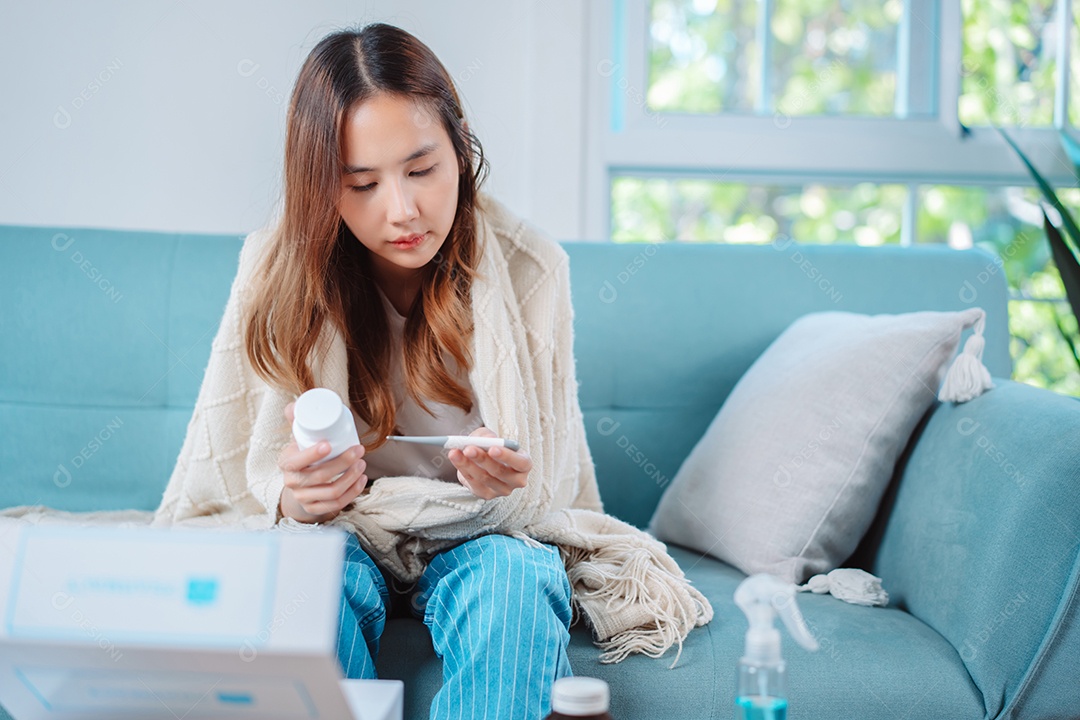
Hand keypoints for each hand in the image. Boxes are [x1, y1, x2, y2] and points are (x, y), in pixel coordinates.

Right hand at [277, 401, 367, 523]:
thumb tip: (295, 404)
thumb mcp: (298, 439)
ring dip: (350, 477)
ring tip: (362, 463)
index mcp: (286, 463)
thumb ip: (297, 421)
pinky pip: (336, 505)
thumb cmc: (303, 456)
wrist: (300, 484)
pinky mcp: (316, 509)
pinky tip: (361, 480)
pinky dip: (352, 493)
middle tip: (358, 450)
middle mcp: (293, 483)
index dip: (312, 454)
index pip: (297, 462)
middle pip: (319, 476)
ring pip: (331, 491)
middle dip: (342, 463)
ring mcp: (304, 498)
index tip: (329, 444)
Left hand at [448, 427, 530, 499]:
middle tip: (468, 448)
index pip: (521, 463)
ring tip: (455, 452)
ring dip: (468, 464)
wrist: (485, 461)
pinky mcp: (486, 494)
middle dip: (482, 459)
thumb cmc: (492, 446)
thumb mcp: (490, 436)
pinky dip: (462, 469)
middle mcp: (516, 480)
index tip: (493, 448)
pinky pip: (473, 483)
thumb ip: (488, 436)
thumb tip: (487, 440)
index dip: (508, 456)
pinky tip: (455, 458)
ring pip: (484, 478)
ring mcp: (501, 490)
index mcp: (524, 464)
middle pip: (500, 472)